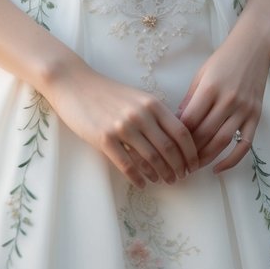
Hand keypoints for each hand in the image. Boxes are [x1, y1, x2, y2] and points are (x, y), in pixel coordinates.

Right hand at [45, 63, 199, 189]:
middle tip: (181, 177)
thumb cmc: (108, 93)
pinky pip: (128, 165)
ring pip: (150, 159)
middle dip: (178, 167)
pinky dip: (138, 178)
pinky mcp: (105, 138)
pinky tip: (143, 184)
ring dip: (161, 174)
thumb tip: (176, 139)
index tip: (193, 165)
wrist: (76, 84)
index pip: (181, 132)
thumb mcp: (137, 97)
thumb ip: (155, 114)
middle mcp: (141, 115)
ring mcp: (123, 127)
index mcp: (152, 103)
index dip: (190, 152)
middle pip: (169, 148)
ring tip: (164, 181)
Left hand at [177, 33, 269, 173]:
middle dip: (189, 151)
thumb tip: (176, 122)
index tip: (168, 146)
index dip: (178, 136)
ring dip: (206, 158)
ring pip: (222, 142)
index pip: (190, 120)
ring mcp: (243, 110)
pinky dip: (232, 160)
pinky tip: (219, 169)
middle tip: (178, 161)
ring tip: (193, 167)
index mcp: (210, 88)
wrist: (253, 49)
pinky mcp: (256, 116)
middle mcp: (228, 100)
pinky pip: (244, 145)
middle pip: (205, 134)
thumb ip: (190, 98)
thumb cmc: (223, 59)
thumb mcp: (201, 74)